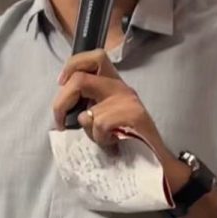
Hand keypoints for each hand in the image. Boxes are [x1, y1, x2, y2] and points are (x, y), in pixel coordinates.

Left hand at [52, 50, 185, 184]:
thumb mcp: (105, 116)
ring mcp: (127, 99)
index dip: (72, 65)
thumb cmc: (127, 140)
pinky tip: (113, 144)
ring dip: (89, 132)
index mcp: (113, 84)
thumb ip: (89, 105)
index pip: (94, 57)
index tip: (61, 83)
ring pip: (88, 112)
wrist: (156, 160)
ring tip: (103, 140)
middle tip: (60, 122)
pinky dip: (101, 139)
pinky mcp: (134, 114)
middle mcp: (120, 86)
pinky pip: (100, 125)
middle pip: (80, 79)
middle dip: (62, 102)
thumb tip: (63, 106)